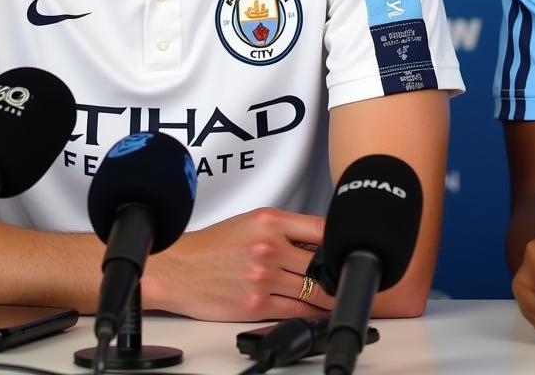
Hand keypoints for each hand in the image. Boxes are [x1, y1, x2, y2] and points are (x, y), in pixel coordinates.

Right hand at [143, 207, 335, 320]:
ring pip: (312, 290)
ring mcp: (263, 277)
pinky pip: (295, 311)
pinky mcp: (255, 305)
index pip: (321, 228)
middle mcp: (269, 246)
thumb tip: (321, 241)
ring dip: (329, 295)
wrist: (179, 269)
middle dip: (338, 272)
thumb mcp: (252, 221)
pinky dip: (312, 313)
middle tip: (355, 277)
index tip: (353, 248)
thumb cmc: (215, 245)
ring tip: (343, 296)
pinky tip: (321, 312)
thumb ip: (287, 228)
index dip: (341, 240)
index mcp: (271, 221)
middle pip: (320, 262)